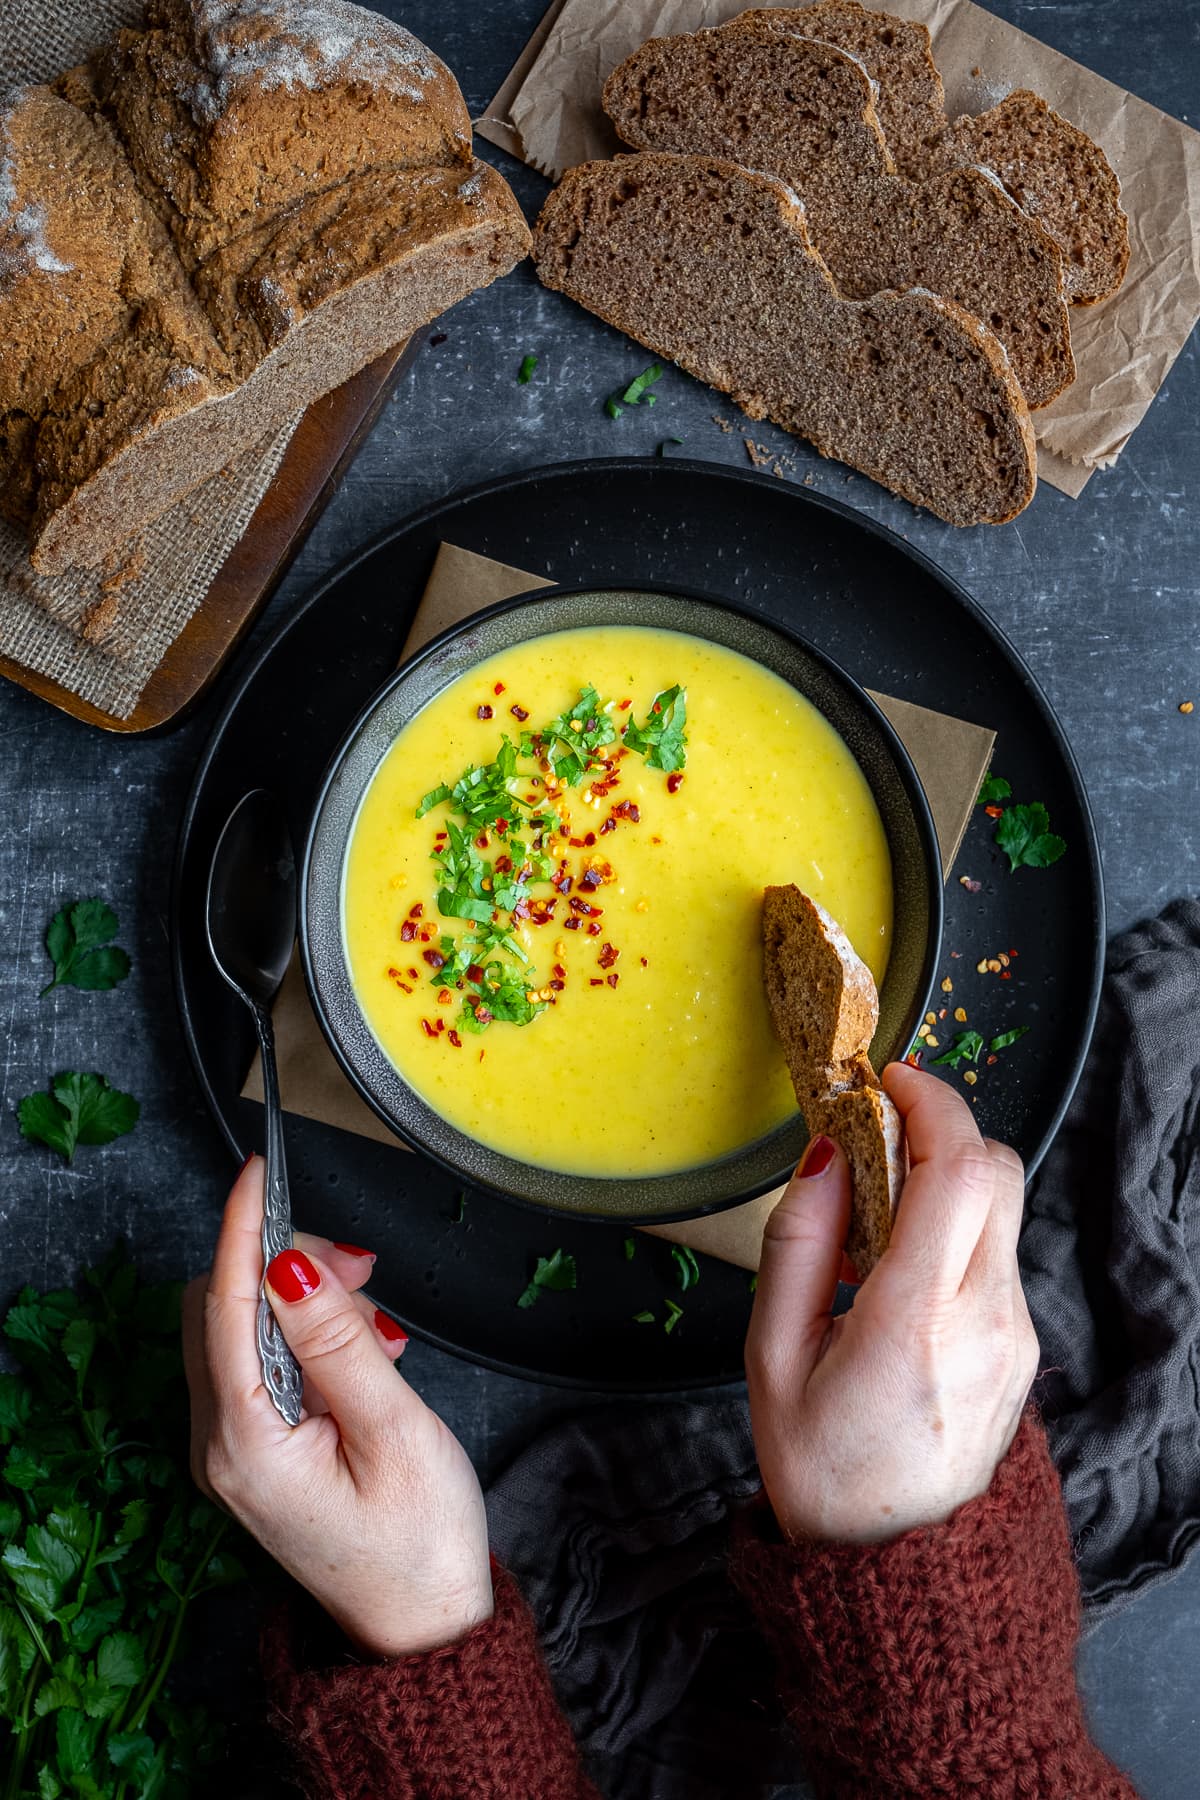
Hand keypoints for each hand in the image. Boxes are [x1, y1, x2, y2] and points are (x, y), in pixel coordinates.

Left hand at [182, 1157, 492, 1656]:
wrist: (423, 1630)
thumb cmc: (419, 1546)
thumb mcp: (395, 1431)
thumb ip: (340, 1344)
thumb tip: (295, 1269)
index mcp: (246, 1444)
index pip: (227, 1306)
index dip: (241, 1229)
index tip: (256, 1174)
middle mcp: (219, 1448)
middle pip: (219, 1311)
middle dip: (280, 1265)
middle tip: (357, 1265)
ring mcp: (230, 1455)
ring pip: (236, 1333)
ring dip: (295, 1301)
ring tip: (373, 1318)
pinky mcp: (252, 1456)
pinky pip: (254, 1368)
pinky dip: (299, 1337)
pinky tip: (359, 1350)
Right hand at [745, 1062, 1038, 1542]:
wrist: (895, 1570)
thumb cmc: (823, 1471)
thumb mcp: (771, 1359)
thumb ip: (798, 1243)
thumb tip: (829, 1152)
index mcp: (916, 1322)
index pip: (958, 1170)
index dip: (929, 1103)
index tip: (888, 1079)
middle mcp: (986, 1321)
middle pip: (998, 1170)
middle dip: (943, 1127)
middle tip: (879, 1130)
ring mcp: (1015, 1336)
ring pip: (1002, 1208)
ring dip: (946, 1180)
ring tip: (872, 1215)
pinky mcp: (1023, 1347)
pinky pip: (998, 1253)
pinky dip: (956, 1228)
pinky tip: (898, 1265)